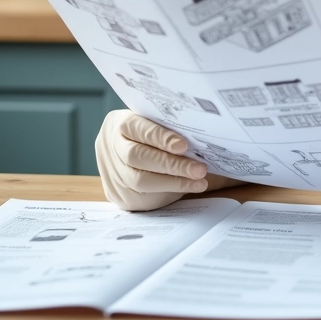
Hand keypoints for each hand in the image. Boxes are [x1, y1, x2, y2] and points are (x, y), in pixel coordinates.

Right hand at [95, 111, 234, 210]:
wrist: (124, 152)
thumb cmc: (152, 133)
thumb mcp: (155, 122)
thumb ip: (171, 125)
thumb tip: (210, 131)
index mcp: (119, 124)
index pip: (137, 128)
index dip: (160, 137)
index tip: (184, 145)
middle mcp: (110, 148)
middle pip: (137, 157)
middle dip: (171, 164)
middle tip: (200, 169)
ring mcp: (112, 174)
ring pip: (140, 181)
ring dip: (173, 182)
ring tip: (199, 181)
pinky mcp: (119, 196)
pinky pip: (143, 197)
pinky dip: (168, 192)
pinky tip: (188, 188)